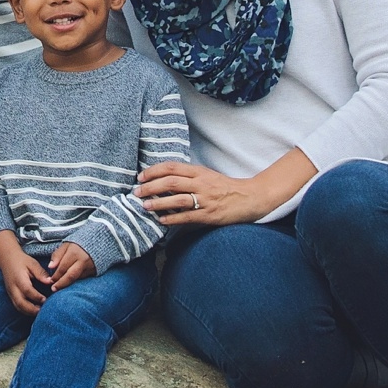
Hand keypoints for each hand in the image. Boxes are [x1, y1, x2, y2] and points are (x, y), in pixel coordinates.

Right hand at [0, 231, 50, 314]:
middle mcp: (13, 288)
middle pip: (20, 303)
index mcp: (19, 279)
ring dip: (29, 312)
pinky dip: (25, 310)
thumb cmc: (21, 261)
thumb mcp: (32, 263)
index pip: (27, 290)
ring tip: (40, 312)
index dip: (36, 297)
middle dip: (32, 309)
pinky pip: (17, 306)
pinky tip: (34, 310)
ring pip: (18, 307)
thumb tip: (50, 282)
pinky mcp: (11, 295)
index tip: (45, 300)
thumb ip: (40, 273)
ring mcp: (10, 293)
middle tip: (43, 311)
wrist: (7, 259)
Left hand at [46, 242, 96, 290]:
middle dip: (61, 284)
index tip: (50, 281)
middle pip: (70, 276)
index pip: (62, 268)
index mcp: (74, 253)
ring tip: (60, 285)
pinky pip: (83, 278)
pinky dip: (75, 280)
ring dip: (68, 283)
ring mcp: (90, 267)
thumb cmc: (78, 244)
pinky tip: (70, 280)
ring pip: (76, 279)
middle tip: (54, 289)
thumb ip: (57, 255)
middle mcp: (83, 261)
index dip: (55, 276)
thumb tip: (50, 267)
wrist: (97, 243)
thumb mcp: (66, 245)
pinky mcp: (94, 271)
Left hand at [137, 159, 304, 227]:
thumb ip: (189, 177)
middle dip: (150, 187)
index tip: (141, 176)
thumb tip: (164, 182)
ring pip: (177, 199)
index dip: (154, 171)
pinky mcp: (210, 215)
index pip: (172, 167)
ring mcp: (206, 199)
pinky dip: (173, 219)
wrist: (250, 198)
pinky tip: (162, 221)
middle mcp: (201, 183)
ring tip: (144, 206)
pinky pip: (187, 217)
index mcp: (200, 171)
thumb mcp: (207, 176)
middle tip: (137, 192)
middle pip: (171, 181)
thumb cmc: (226, 187)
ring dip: (158, 203)